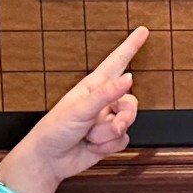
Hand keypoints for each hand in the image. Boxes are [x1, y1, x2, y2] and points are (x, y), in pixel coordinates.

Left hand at [0, 27, 148, 192]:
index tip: (142, 31)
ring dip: (110, 134)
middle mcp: (102, 102)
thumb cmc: (54, 130)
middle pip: (130, 102)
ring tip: (91, 137)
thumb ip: (106, 93)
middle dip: (124, 117)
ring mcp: (106, 121)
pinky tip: (92, 145)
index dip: (130, 46)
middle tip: (112, 125)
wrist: (49, 160)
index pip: (116, 62)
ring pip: (128, 123)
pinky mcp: (109, 140)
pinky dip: (109, 146)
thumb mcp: (80, 108)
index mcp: (93, 87)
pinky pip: (123, 140)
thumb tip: (128, 77)